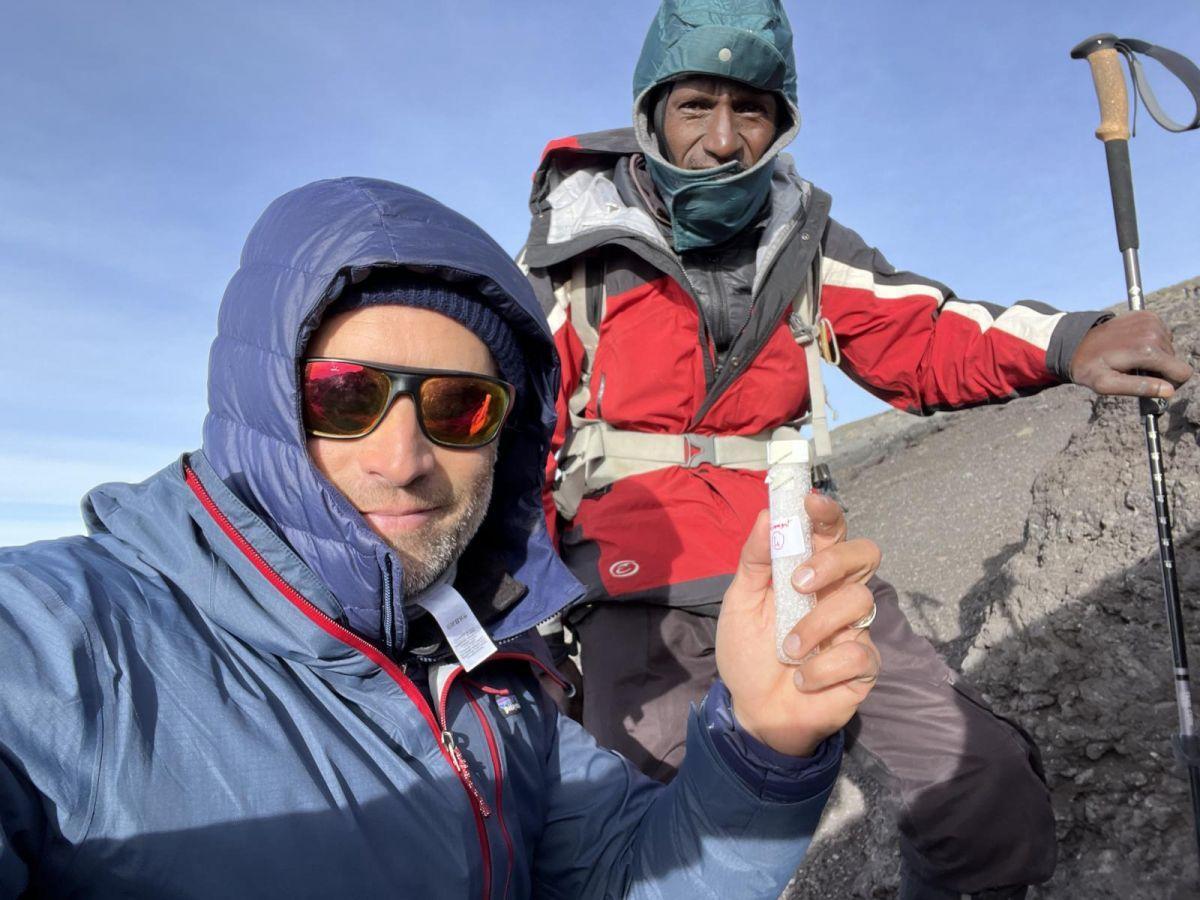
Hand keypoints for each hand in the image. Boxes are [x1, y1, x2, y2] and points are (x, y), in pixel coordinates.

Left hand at [715, 495, 880, 756]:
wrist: (755, 711)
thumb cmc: (748, 652)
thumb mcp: (741, 603)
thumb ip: (754, 560)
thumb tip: (767, 514)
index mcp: (809, 571)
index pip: (830, 531)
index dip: (826, 512)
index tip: (810, 501)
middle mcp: (837, 593)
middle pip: (865, 553)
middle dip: (834, 561)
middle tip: (800, 584)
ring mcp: (855, 627)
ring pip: (860, 601)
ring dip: (816, 626)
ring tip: (788, 650)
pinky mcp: (864, 665)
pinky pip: (859, 653)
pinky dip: (822, 668)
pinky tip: (803, 679)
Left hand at [1070, 310, 1192, 397]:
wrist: (1076, 341)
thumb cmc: (1090, 367)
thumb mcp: (1107, 384)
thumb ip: (1140, 387)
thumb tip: (1169, 390)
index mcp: (1147, 351)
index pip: (1182, 372)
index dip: (1172, 383)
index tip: (1155, 384)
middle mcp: (1153, 332)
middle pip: (1175, 361)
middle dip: (1160, 369)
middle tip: (1135, 371)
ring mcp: (1151, 321)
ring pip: (1169, 348)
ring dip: (1155, 356)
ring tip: (1131, 358)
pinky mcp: (1148, 315)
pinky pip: (1163, 335)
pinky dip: (1152, 342)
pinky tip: (1133, 346)